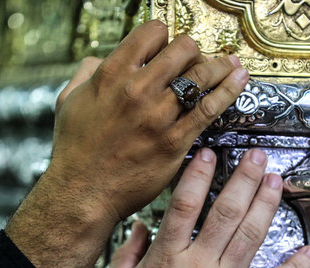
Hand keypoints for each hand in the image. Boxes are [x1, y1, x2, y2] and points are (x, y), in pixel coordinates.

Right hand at [50, 19, 247, 219]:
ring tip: (231, 64)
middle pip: (183, 49)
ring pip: (201, 76)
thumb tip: (100, 60)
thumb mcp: (69, 100)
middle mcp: (137, 90)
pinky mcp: (174, 141)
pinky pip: (209, 109)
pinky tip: (239, 81)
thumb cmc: (76, 150)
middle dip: (195, 51)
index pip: (152, 33)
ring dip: (221, 66)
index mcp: (112, 74)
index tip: (169, 46)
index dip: (165, 36)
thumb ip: (87, 73)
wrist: (82, 191)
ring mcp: (158, 115)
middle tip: (199, 60)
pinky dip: (229, 90)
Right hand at [102, 148, 309, 267]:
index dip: (198, 175)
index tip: (209, 154)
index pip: (185, 206)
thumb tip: (141, 226)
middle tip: (257, 156)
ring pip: (252, 237)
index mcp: (167, 260)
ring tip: (276, 181)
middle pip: (226, 213)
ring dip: (266, 206)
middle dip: (243, 179)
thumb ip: (127, 254)